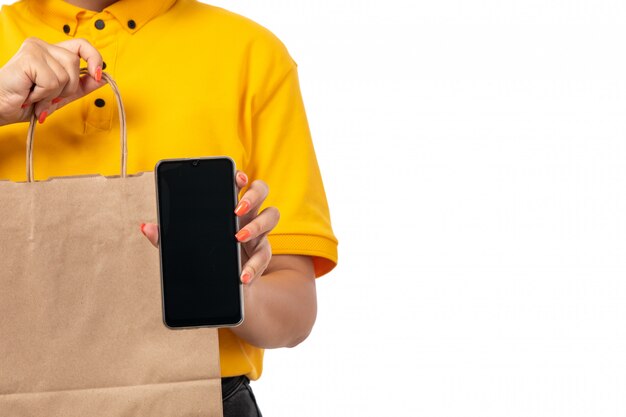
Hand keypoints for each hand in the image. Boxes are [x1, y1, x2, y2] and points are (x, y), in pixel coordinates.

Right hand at [0, 37, 104, 125]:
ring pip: (66, 75)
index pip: (82, 45)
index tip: (98, 76)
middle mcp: (43, 46)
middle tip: (47, 96)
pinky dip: (43, 95)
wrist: (0, 109)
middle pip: (75, 63)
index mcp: (52, 52)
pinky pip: (53, 81)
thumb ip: (80, 86)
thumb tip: (104, 78)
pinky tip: (29, 94)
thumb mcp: (60, 96)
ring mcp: (35, 49)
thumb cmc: (25, 102)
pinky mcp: (29, 57)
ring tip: (36, 96)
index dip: (95, 59)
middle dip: (67, 88)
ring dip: (53, 94)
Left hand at [141, 170, 280, 284]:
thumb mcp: (185, 247)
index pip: (239, 182)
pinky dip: (254, 266)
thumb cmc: (205, 258)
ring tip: (238, 237)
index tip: (236, 178)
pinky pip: (265, 255)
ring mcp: (259, 232)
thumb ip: (167, 237)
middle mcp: (248, 213)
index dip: (240, 176)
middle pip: (262, 190)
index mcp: (229, 204)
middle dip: (252, 195)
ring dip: (258, 224)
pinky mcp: (263, 254)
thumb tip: (146, 227)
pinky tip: (242, 276)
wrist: (223, 291)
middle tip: (236, 208)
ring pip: (272, 215)